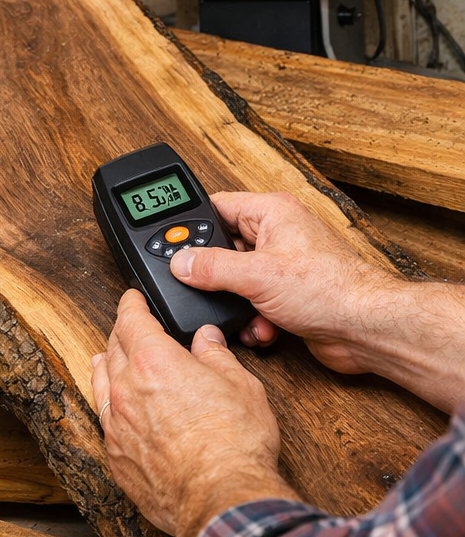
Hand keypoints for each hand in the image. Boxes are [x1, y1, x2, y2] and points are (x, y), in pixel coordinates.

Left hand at [92, 290, 298, 536]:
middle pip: (112, 349)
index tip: (132, 299)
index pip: (131, 320)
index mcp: (153, 361)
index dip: (132, 304)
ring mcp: (115, 423)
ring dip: (105, 366)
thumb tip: (207, 340)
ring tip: (106, 359)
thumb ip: (217, 356)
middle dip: (121, 334)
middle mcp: (125, 388)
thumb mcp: (241, 385)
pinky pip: (105, 421)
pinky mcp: (115, 456)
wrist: (221, 498)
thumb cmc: (236, 443)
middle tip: (130, 329)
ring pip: (100, 383)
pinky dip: (109, 407)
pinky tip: (116, 409)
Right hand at [168, 192, 398, 374]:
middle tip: (203, 286)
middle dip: (215, 276)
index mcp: (271, 213)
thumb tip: (180, 263)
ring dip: (235, 303)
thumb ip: (210, 268)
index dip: (191, 226)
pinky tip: (262, 328)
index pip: (216, 207)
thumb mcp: (256, 275)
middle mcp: (278, 235)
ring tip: (243, 311)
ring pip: (237, 280)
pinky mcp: (290, 294)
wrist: (367, 330)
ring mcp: (285, 265)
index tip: (170, 245)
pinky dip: (253, 318)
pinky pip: (254, 302)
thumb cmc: (331, 290)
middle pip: (223, 249)